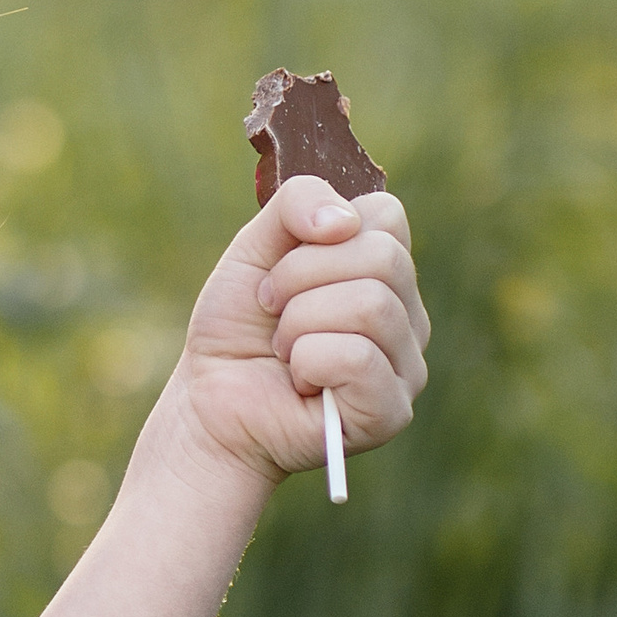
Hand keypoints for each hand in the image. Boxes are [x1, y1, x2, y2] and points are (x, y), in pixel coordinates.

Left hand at [171, 176, 430, 488]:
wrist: (208, 401)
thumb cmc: (238, 325)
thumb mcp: (254, 246)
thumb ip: (296, 204)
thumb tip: (344, 221)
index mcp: (384, 272)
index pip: (386, 214)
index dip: (319, 233)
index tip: (280, 266)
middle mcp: (408, 316)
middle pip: (381, 256)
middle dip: (300, 277)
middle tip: (272, 310)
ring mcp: (407, 366)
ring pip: (371, 305)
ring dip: (299, 323)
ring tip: (284, 349)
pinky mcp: (391, 411)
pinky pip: (359, 358)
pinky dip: (308, 361)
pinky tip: (300, 381)